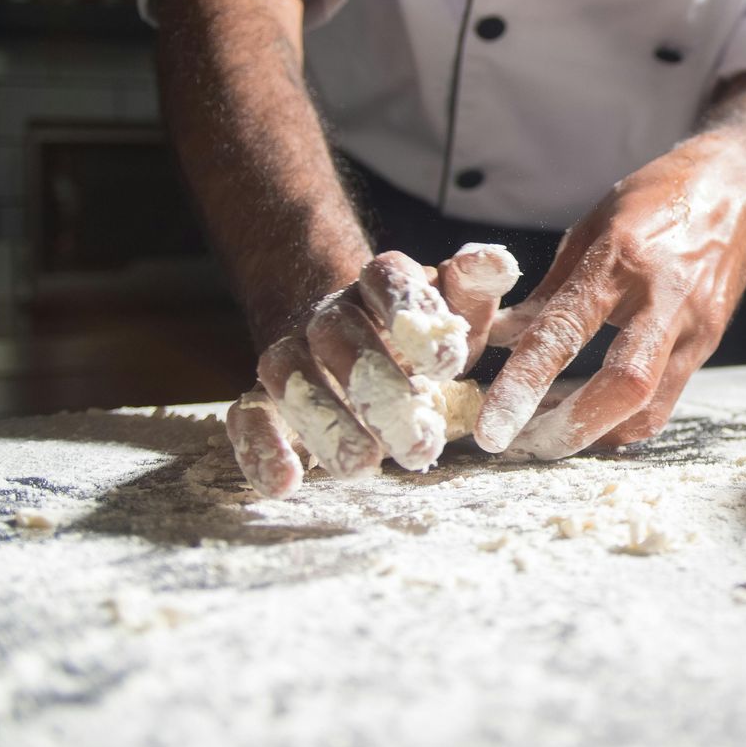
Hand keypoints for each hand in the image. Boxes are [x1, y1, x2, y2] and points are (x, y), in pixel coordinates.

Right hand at [224, 244, 520, 496]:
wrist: (359, 354)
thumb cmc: (420, 339)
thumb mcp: (458, 313)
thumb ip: (477, 289)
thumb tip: (497, 263)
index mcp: (377, 284)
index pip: (385, 278)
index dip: (411, 313)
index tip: (447, 363)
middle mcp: (328, 314)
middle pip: (337, 335)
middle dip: (377, 388)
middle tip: (418, 440)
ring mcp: (290, 355)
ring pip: (290, 376)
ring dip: (326, 422)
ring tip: (365, 466)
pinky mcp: (266, 401)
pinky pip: (248, 416)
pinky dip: (260, 448)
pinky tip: (285, 483)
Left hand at [473, 135, 745, 459]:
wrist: (735, 187)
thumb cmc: (657, 198)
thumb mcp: (591, 226)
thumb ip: (550, 288)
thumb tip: (504, 336)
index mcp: (620, 258)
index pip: (564, 331)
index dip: (524, 383)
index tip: (494, 425)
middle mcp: (662, 295)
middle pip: (625, 383)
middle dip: (572, 427)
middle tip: (528, 447)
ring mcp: (694, 323)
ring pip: (651, 403)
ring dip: (599, 433)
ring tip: (556, 440)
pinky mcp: (711, 341)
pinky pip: (667, 398)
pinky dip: (628, 419)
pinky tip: (597, 421)